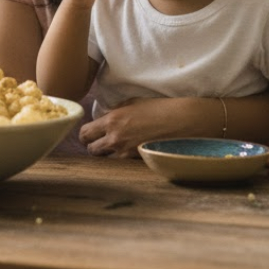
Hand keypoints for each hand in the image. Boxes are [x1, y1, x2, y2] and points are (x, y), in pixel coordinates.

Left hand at [79, 97, 197, 157]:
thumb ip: (116, 112)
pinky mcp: (138, 162)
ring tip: (116, 147)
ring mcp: (126, 153)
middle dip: (93, 146)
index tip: (90, 133)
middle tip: (100, 141)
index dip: (85, 134)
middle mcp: (115, 139)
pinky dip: (121, 160)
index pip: (85, 133)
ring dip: (107, 155)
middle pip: (91, 150)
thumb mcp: (133, 103)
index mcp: (112, 121)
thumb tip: (106, 117)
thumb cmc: (159, 108)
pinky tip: (129, 152)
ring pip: (105, 160)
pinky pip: (121, 164)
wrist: (183, 122)